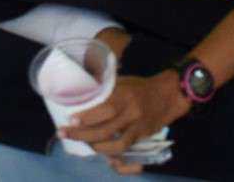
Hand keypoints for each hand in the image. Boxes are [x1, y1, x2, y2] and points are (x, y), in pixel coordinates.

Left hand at [63, 74, 187, 161]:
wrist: (169, 95)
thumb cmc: (141, 86)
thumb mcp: (123, 81)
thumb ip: (106, 89)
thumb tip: (82, 92)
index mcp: (126, 95)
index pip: (105, 108)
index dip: (87, 116)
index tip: (70, 119)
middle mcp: (132, 112)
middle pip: (105, 128)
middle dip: (82, 133)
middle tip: (64, 133)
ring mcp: (138, 126)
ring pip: (115, 143)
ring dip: (96, 146)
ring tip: (83, 142)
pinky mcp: (142, 136)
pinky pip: (125, 148)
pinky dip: (111, 151)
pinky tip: (100, 149)